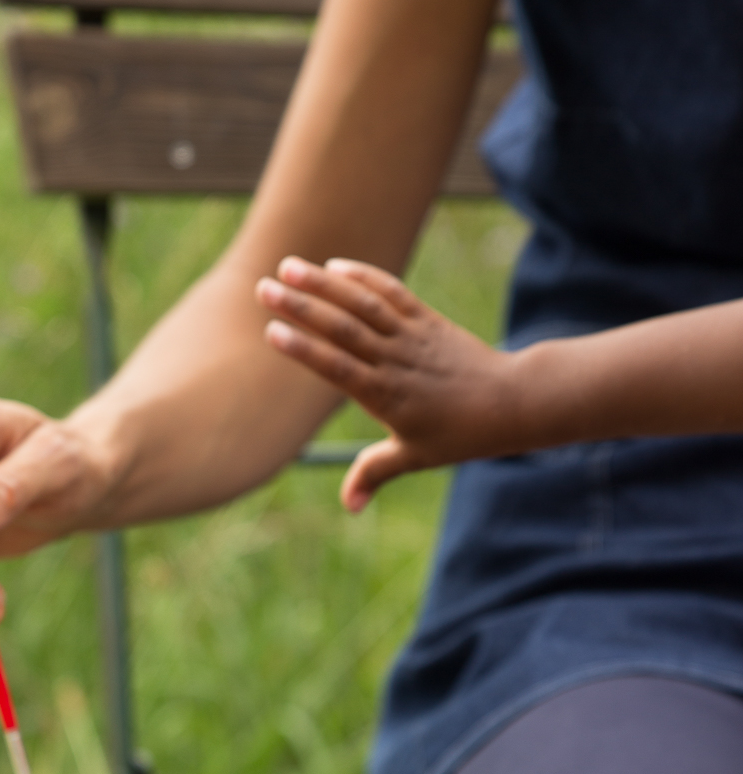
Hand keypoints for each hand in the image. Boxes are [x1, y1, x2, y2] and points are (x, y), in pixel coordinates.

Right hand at [256, 256, 520, 510]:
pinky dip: (364, 277)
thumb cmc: (459, 435)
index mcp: (386, 396)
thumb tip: (349, 506)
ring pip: (363, 304)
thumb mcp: (415, 457)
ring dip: (324, 283)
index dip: (304, 349)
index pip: (337, 368)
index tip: (272, 332)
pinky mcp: (427, 320)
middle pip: (343, 328)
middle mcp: (396, 361)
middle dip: (302, 307)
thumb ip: (375, 474)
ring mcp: (412, 336)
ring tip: (288, 267)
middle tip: (263, 288)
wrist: (509, 402)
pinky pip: (392, 293)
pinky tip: (335, 267)